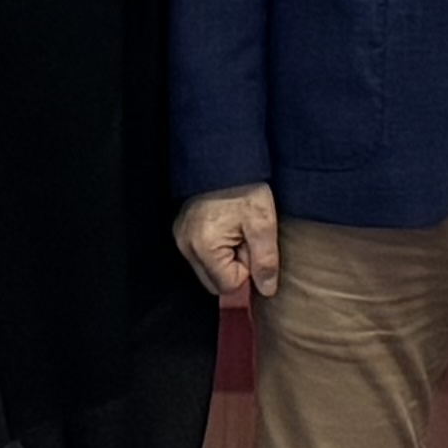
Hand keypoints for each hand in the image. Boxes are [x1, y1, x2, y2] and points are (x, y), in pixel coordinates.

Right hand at [177, 184, 281, 305]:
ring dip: (226, 258)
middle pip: (214, 282)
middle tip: (245, 239)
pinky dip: (216, 248)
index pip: (228, 285)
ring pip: (208, 269)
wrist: (224, 157)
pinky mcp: (182, 230)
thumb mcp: (263, 223)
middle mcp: (185, 246)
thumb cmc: (244, 187)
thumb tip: (266, 290)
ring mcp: (181, 238)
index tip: (251, 245)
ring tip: (237, 231)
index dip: (246, 270)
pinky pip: (201, 254)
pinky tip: (226, 228)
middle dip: (234, 267)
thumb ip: (265, 260)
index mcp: (204, 247)